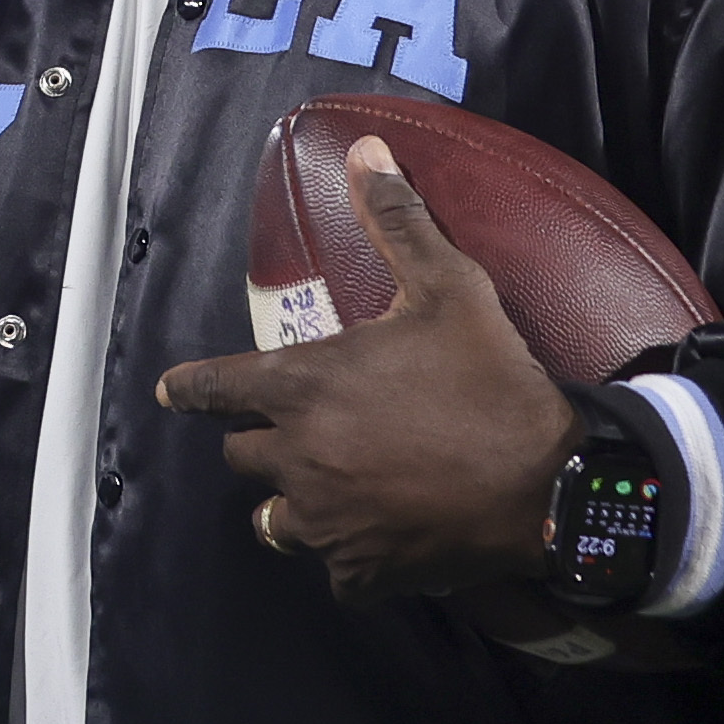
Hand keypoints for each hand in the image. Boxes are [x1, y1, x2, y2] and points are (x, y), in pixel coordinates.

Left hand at [156, 134, 575, 601]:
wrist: (550, 481)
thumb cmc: (491, 379)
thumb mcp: (450, 287)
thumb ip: (398, 222)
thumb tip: (365, 153)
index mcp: (301, 386)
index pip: (212, 388)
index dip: (191, 389)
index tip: (173, 394)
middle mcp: (296, 455)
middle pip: (241, 455)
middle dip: (262, 442)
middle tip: (301, 433)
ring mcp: (324, 519)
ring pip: (274, 518)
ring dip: (291, 502)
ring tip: (324, 492)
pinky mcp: (359, 570)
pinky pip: (332, 570)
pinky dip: (348, 558)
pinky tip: (376, 541)